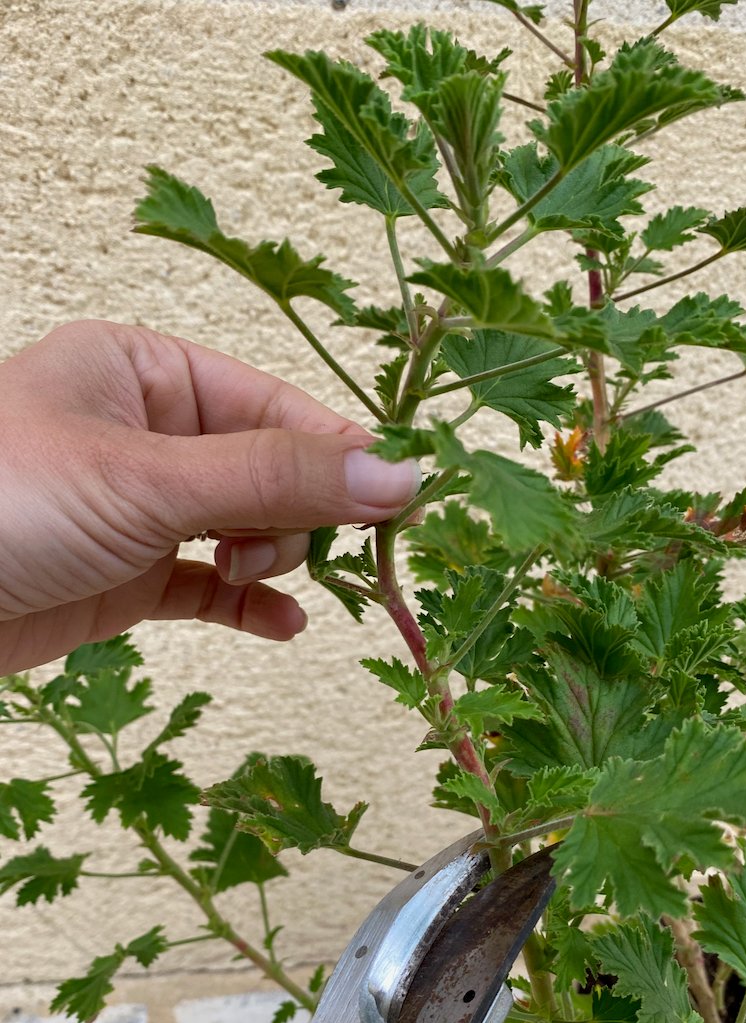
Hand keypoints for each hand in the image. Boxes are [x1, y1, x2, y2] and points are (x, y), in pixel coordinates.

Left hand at [0, 320, 419, 673]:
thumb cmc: (1, 504)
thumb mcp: (146, 479)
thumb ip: (275, 478)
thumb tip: (402, 474)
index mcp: (145, 370)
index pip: (273, 403)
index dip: (339, 450)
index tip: (402, 497)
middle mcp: (148, 433)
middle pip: (270, 467)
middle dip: (295, 512)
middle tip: (287, 547)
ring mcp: (140, 508)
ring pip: (249, 528)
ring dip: (272, 559)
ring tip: (253, 578)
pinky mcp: (130, 576)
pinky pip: (214, 586)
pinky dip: (251, 605)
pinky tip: (284, 626)